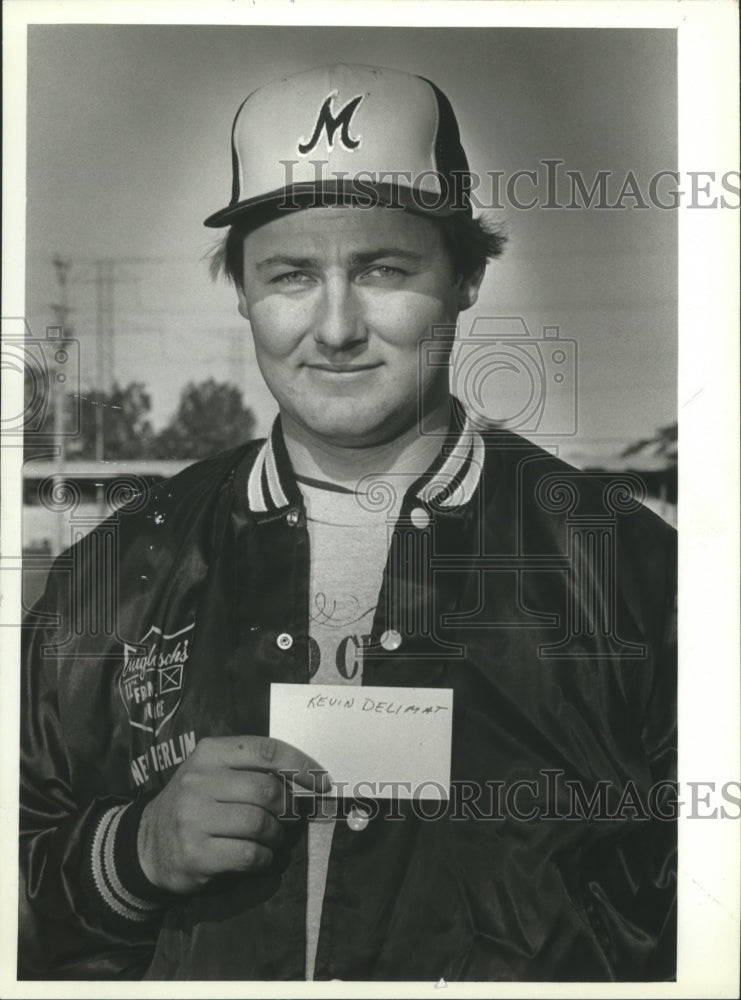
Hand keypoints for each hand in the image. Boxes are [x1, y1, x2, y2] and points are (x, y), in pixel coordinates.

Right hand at [137, 735, 329, 893]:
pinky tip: (261, 855)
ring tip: (274, 837)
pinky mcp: (197, 854)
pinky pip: (250, 854)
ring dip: (277, 834)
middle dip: (287, 806)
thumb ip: (249, 768)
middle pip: (266, 790)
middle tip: (289, 816)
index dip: (300, 765)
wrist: (147, 843)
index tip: (321, 780)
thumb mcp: (213, 772)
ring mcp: (195, 818)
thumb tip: (304, 777)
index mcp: (209, 753)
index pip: (265, 750)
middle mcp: (199, 781)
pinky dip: (265, 857)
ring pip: (260, 823)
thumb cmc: (194, 802)